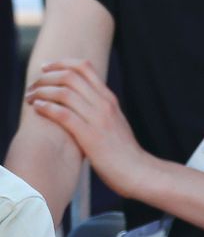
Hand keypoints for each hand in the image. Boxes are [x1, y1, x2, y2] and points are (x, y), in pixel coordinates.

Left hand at [25, 60, 151, 199]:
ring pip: (64, 92)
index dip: (61, 63)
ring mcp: (98, 120)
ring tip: (31, 97)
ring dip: (41, 92)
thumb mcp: (116, 124)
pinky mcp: (90, 137)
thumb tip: (82, 104)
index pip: (84, 67)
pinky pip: (63, 114)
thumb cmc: (125, 154)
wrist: (139, 173)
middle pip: (70, 76)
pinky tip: (38, 109)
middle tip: (34, 85)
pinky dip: (46, 108)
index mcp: (110, 100)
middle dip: (46, 77)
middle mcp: (104, 105)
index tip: (46, 69)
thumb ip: (101, 111)